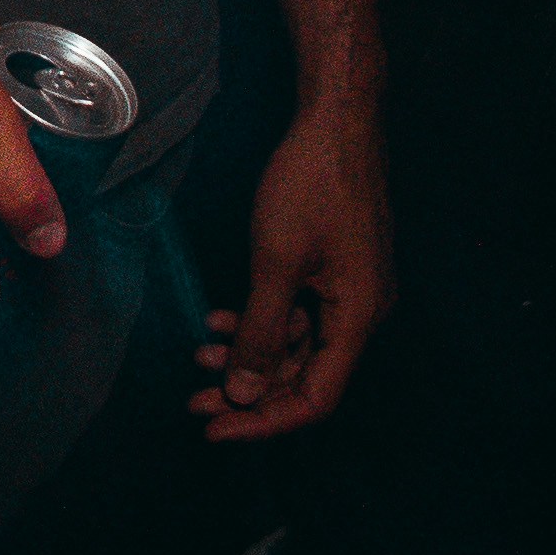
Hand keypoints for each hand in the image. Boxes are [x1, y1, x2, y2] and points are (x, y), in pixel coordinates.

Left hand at [194, 112, 392, 440]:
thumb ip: (263, 331)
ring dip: (248, 355)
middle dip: (249, 392)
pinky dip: (259, 321)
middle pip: (305, 376)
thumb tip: (245, 392)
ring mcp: (349, 290)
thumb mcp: (277, 262)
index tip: (214, 430)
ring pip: (297, 345)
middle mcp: (361, 313)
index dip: (264, 421)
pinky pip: (297, 313)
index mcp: (358, 319)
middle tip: (194, 402)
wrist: (336, 124)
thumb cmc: (312, 186)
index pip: (315, 396)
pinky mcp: (334, 269)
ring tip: (197, 358)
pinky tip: (217, 319)